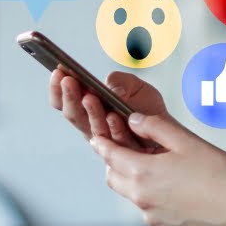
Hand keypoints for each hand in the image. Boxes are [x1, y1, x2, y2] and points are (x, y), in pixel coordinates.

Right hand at [48, 67, 165, 151]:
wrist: (168, 130)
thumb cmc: (146, 109)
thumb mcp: (134, 85)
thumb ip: (120, 81)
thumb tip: (110, 88)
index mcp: (88, 109)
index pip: (63, 101)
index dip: (57, 88)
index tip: (57, 72)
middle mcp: (91, 126)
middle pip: (73, 114)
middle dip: (68, 96)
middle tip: (67, 80)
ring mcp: (105, 141)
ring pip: (91, 128)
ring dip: (89, 111)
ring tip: (88, 96)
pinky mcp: (121, 153)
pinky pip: (115, 141)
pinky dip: (113, 127)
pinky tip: (112, 115)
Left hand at [90, 113, 225, 225]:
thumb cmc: (218, 174)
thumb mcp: (185, 141)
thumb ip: (154, 127)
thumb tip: (133, 120)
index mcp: (142, 173)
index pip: (110, 156)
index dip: (102, 143)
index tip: (97, 136)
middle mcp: (142, 198)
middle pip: (114, 178)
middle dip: (114, 162)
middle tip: (123, 147)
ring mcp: (153, 217)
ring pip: (131, 195)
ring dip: (133, 180)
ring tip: (153, 166)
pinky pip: (150, 209)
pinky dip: (152, 196)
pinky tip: (174, 186)